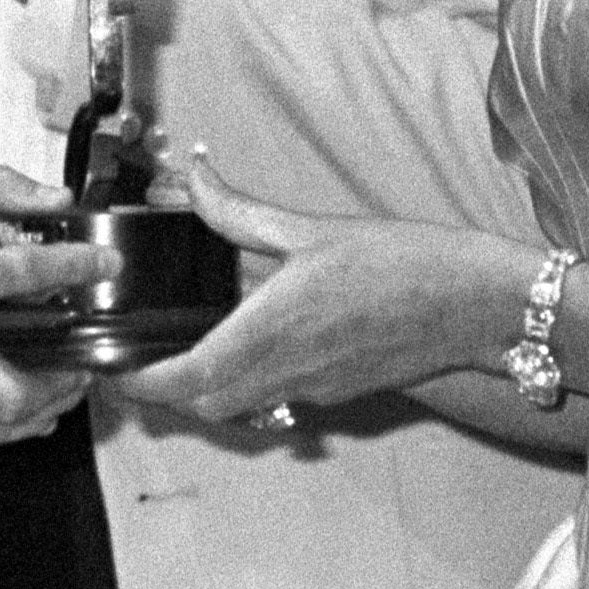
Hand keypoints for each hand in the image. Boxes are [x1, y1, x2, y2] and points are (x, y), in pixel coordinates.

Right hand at [0, 167, 112, 444]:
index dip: (75, 268)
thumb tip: (50, 198)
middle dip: (65, 378)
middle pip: (12, 386)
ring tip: (68, 382)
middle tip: (87, 355)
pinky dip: (12, 428)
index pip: (23, 274)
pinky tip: (30, 406)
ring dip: (48, 409)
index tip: (104, 265)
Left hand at [111, 155, 522, 424]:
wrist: (475, 305)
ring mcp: (314, 390)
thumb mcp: (312, 227)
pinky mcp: (339, 393)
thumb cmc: (402, 262)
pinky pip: (277, 401)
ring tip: (189, 351)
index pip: (184, 379)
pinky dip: (250, 386)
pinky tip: (254, 346)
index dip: (138, 381)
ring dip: (206, 392)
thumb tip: (195, 179)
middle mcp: (285, 372)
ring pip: (239, 409)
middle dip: (165, 391)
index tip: (113, 364)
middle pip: (203, 406)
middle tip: (142, 357)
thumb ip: (241, 212)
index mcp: (269, 331)